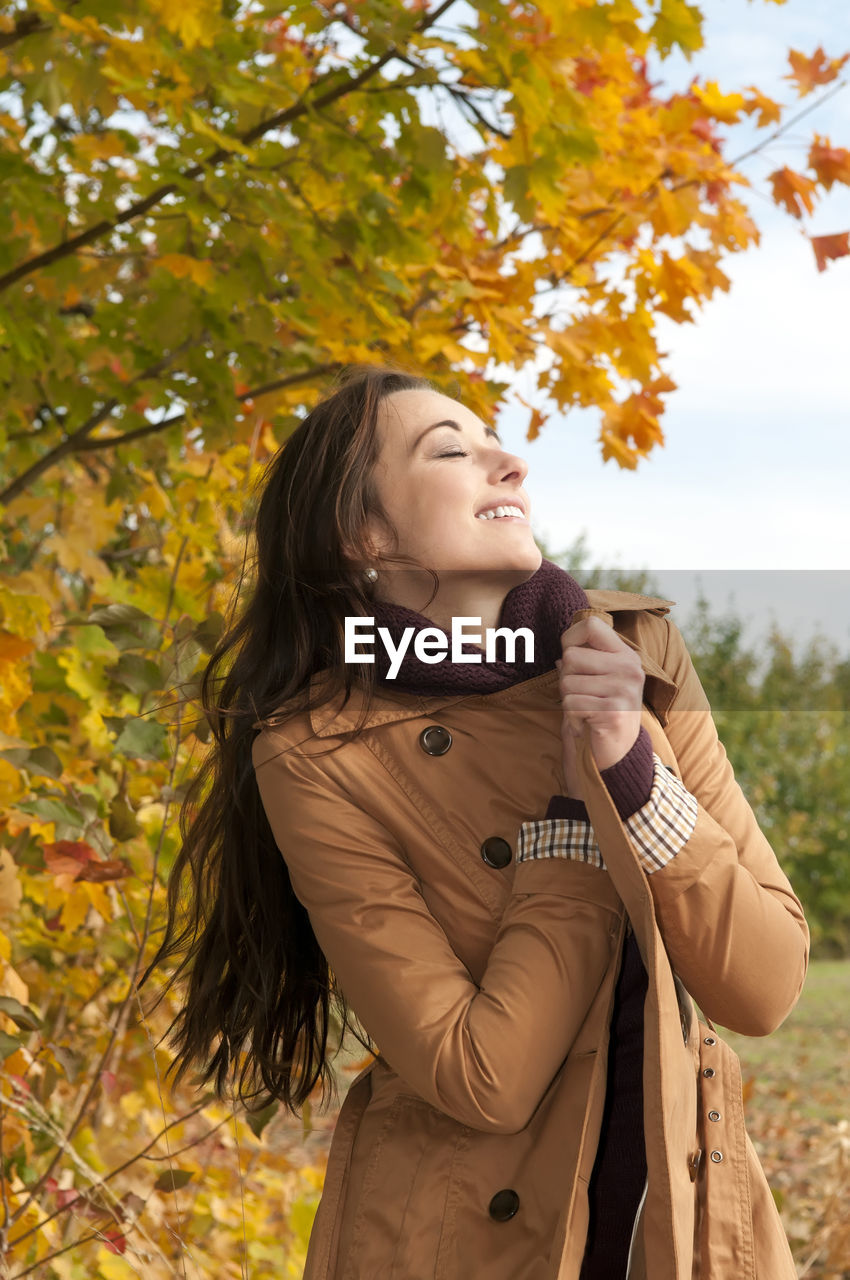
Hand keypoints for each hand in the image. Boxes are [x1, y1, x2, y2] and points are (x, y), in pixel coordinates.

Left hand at [556, 615, 645, 798]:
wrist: (617, 755)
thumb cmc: (601, 714)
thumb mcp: (596, 682)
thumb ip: (583, 662)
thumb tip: (562, 652)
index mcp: (626, 656)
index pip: (592, 625)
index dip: (571, 638)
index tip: (571, 656)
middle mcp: (629, 669)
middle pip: (572, 656)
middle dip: (567, 679)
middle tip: (583, 697)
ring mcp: (624, 690)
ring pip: (567, 682)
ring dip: (569, 701)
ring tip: (587, 712)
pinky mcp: (613, 711)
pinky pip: (571, 704)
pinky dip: (572, 717)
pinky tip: (588, 724)